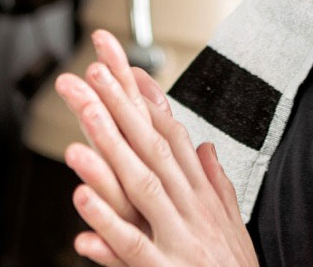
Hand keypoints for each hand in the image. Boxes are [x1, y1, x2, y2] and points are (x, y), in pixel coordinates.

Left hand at [54, 29, 258, 266]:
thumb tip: (206, 146)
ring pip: (141, 185)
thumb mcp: (231, 221)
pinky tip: (81, 196)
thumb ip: (215, 182)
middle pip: (152, 147)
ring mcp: (179, 237)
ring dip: (111, 148)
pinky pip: (132, 243)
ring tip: (85, 115)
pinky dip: (107, 221)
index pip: (171, 135)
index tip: (122, 68)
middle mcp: (190, 208)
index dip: (146, 100)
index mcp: (200, 195)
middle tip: (93, 73)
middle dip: (121, 107)